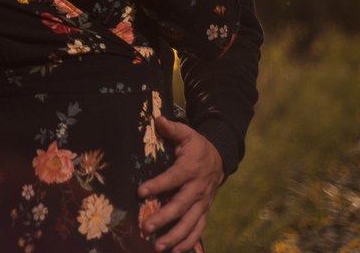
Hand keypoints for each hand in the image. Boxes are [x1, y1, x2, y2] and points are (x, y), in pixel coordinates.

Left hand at [137, 117, 223, 251]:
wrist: (220, 158)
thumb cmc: (196, 146)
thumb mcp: (186, 134)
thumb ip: (171, 128)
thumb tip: (158, 119)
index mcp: (191, 168)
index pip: (173, 178)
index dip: (157, 185)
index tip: (140, 192)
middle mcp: (198, 188)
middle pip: (181, 206)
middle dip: (164, 218)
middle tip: (146, 227)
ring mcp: (203, 203)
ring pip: (190, 223)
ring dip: (175, 237)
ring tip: (158, 246)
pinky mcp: (204, 211)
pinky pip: (198, 230)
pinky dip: (188, 243)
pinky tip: (175, 252)